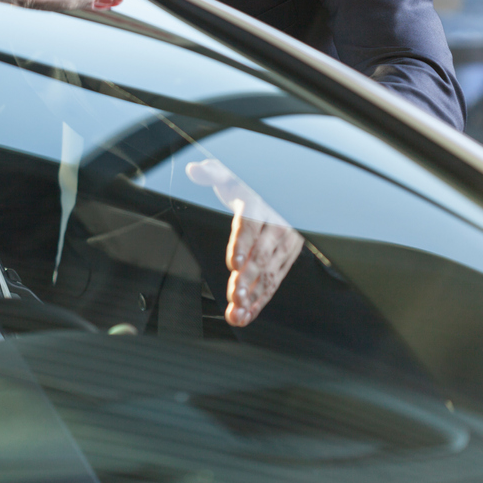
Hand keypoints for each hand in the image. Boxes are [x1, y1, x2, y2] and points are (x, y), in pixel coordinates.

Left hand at [186, 159, 304, 326]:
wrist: (279, 192)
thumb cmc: (249, 186)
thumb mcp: (231, 174)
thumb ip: (213, 173)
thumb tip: (195, 169)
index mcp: (259, 203)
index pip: (251, 224)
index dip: (242, 244)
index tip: (234, 262)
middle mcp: (275, 225)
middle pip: (261, 254)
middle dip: (248, 278)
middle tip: (235, 297)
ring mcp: (283, 244)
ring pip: (269, 272)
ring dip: (254, 295)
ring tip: (238, 312)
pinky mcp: (286, 259)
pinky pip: (274, 282)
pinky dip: (261, 300)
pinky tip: (247, 313)